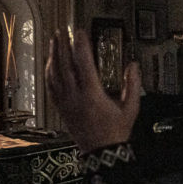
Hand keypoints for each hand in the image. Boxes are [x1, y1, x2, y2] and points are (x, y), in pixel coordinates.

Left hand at [46, 29, 140, 153]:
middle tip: (60, 30)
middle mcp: (76, 97)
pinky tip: (50, 64)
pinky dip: (49, 74)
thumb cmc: (116, 131)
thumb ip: (132, 85)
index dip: (81, 46)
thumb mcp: (131, 108)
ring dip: (53, 56)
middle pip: (64, 66)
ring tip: (53, 41)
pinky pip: (51, 88)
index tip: (79, 32)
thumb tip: (133, 65)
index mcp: (93, 95)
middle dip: (62, 46)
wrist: (102, 152)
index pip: (84, 64)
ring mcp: (66, 103)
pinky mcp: (61, 109)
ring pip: (54, 76)